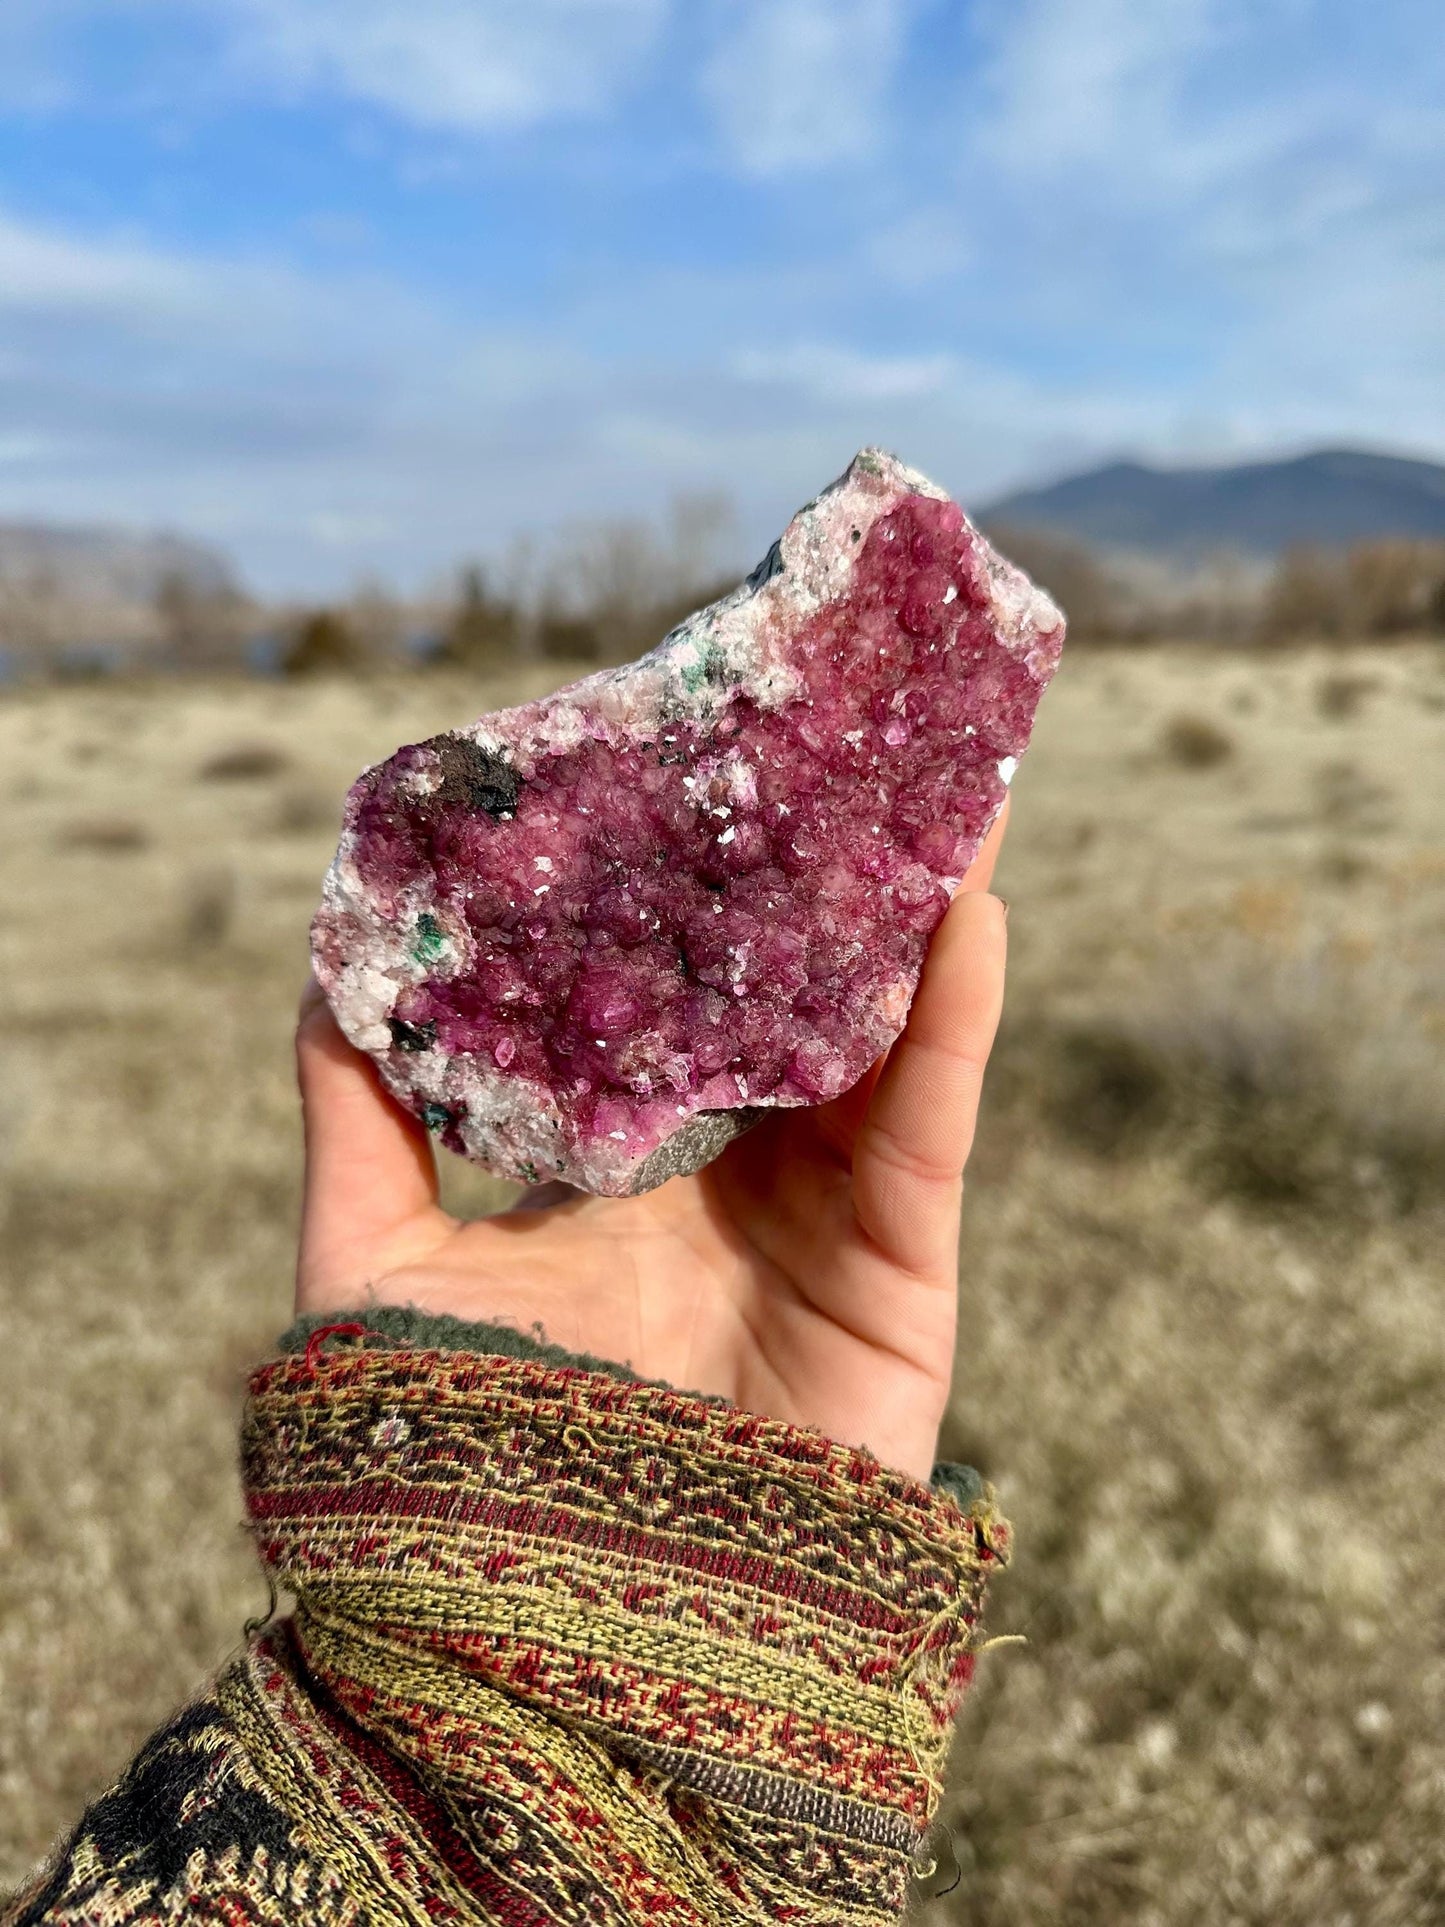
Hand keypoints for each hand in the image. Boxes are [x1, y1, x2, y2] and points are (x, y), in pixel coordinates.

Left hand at [295, 805, 1008, 1483]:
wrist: (579, 1647)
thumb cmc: (469, 1466)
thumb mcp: (375, 1272)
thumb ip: (354, 1126)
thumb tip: (326, 966)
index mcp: (638, 1169)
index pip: (684, 1002)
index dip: (701, 896)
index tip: (705, 770)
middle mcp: (746, 1181)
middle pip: (805, 1001)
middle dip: (834, 883)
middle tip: (852, 742)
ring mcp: (832, 1220)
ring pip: (889, 1037)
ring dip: (922, 915)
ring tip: (947, 782)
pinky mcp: (905, 1274)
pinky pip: (932, 1125)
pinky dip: (953, 1022)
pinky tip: (968, 910)